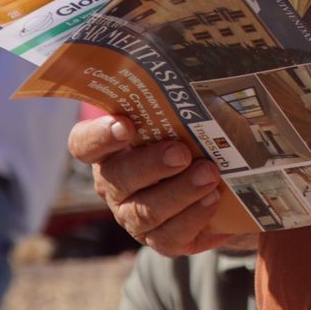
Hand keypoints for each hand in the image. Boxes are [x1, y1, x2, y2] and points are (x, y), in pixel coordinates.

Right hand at [69, 115, 238, 254]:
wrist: (225, 184)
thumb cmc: (195, 138)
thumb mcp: (184, 116)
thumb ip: (179, 99)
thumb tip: (196, 69)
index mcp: (110, 150)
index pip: (84, 143)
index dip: (100, 136)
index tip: (125, 124)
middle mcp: (115, 186)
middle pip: (118, 179)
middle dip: (150, 165)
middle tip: (181, 153)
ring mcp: (134, 217)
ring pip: (145, 212)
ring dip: (179, 193)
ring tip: (209, 175)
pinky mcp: (161, 240)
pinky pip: (170, 237)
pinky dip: (193, 218)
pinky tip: (214, 200)